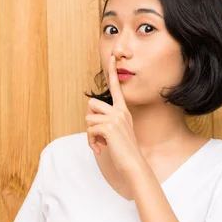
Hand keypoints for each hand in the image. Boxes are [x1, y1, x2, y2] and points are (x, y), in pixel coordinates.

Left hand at [86, 55, 145, 176]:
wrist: (133, 164)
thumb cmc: (124, 151)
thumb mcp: (117, 132)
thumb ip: (107, 121)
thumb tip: (91, 118)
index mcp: (123, 111)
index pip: (117, 88)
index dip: (113, 72)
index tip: (112, 57)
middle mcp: (120, 111)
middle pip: (92, 104)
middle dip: (90, 119)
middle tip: (97, 134)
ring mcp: (115, 118)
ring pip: (88, 118)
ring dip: (90, 134)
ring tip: (100, 144)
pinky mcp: (108, 127)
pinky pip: (89, 129)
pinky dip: (91, 141)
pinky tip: (100, 148)